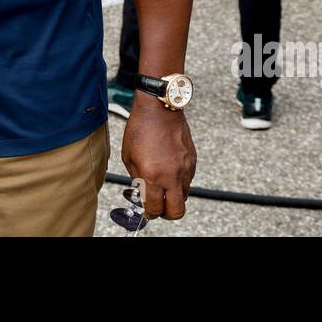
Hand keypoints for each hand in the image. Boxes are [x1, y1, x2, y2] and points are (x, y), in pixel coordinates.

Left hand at [121, 95, 195, 219]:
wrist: (159, 107)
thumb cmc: (140, 128)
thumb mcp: (129, 156)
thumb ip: (137, 179)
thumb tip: (143, 193)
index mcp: (152, 175)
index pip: (155, 208)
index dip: (149, 213)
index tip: (147, 210)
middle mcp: (172, 175)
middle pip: (177, 211)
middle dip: (166, 213)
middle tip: (159, 207)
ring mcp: (185, 168)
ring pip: (184, 196)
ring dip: (173, 197)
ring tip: (162, 186)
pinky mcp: (193, 161)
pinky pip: (188, 180)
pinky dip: (179, 182)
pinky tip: (168, 170)